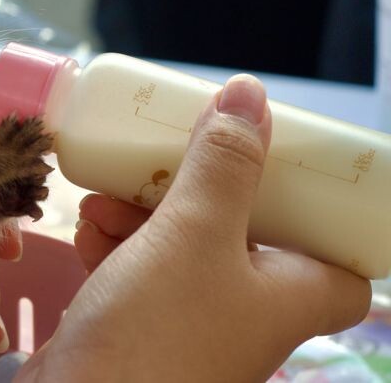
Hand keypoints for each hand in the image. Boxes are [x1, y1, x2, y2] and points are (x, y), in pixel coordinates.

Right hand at [17, 75, 370, 381]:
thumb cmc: (156, 331)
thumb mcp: (195, 234)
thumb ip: (224, 164)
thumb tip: (252, 95)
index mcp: (289, 296)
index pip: (340, 257)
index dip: (321, 211)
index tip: (287, 166)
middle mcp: (246, 310)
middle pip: (246, 232)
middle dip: (200, 188)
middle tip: (174, 154)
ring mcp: (190, 319)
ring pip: (182, 245)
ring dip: (143, 211)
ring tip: (106, 195)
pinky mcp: (140, 325)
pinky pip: (138, 269)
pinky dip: (116, 243)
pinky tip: (87, 228)